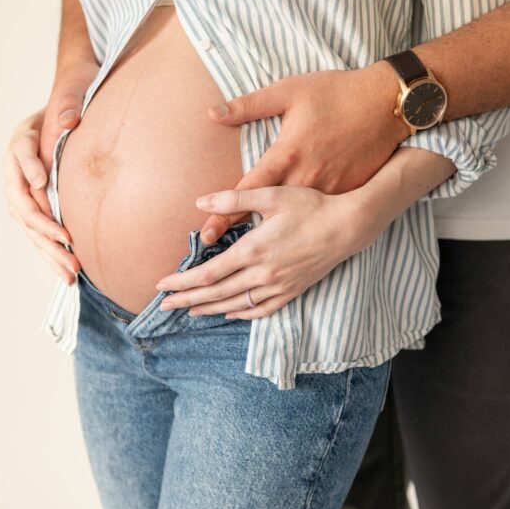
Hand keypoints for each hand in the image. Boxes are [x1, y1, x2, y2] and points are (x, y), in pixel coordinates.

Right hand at [4, 60, 100, 283]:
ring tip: (71, 271)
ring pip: (29, 225)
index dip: (29, 168)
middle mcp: (16, 169)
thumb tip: (67, 122)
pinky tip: (68, 273)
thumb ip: (69, 106)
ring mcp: (22, 192)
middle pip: (22, 201)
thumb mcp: (71, 93)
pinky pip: (39, 233)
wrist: (68, 110)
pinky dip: (52, 253)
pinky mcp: (34, 208)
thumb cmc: (71, 100)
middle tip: (67, 243)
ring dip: (49, 250)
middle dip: (44, 226)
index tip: (41, 182)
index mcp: (21, 140)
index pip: (20, 153)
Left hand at [154, 185, 368, 318]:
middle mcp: (263, 274)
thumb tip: (200, 202)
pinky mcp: (292, 291)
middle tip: (164, 305)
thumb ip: (233, 198)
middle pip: (216, 293)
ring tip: (188, 312)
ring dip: (209, 309)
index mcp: (253, 250)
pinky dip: (241, 314)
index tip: (162, 285)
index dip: (182, 281)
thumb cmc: (310, 206)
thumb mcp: (271, 194)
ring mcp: (278, 286)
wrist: (347, 226)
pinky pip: (261, 310)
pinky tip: (228, 313)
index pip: (208, 273)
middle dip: (187, 300)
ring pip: (235, 304)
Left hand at [197, 62, 410, 243]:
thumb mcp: (289, 91)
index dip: (223, 215)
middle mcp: (305, 179)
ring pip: (295, 219)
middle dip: (239, 235)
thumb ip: (249, 105)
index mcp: (287, 155)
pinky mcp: (346, 193)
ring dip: (270, 238)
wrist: (387, 105)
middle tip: (215, 254)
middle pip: (266, 215)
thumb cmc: (337, 93)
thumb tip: (213, 113)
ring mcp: (328, 190)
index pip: (247, 192)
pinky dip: (305, 225)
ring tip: (243, 264)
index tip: (205, 235)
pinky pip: (321, 214)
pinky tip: (290, 246)